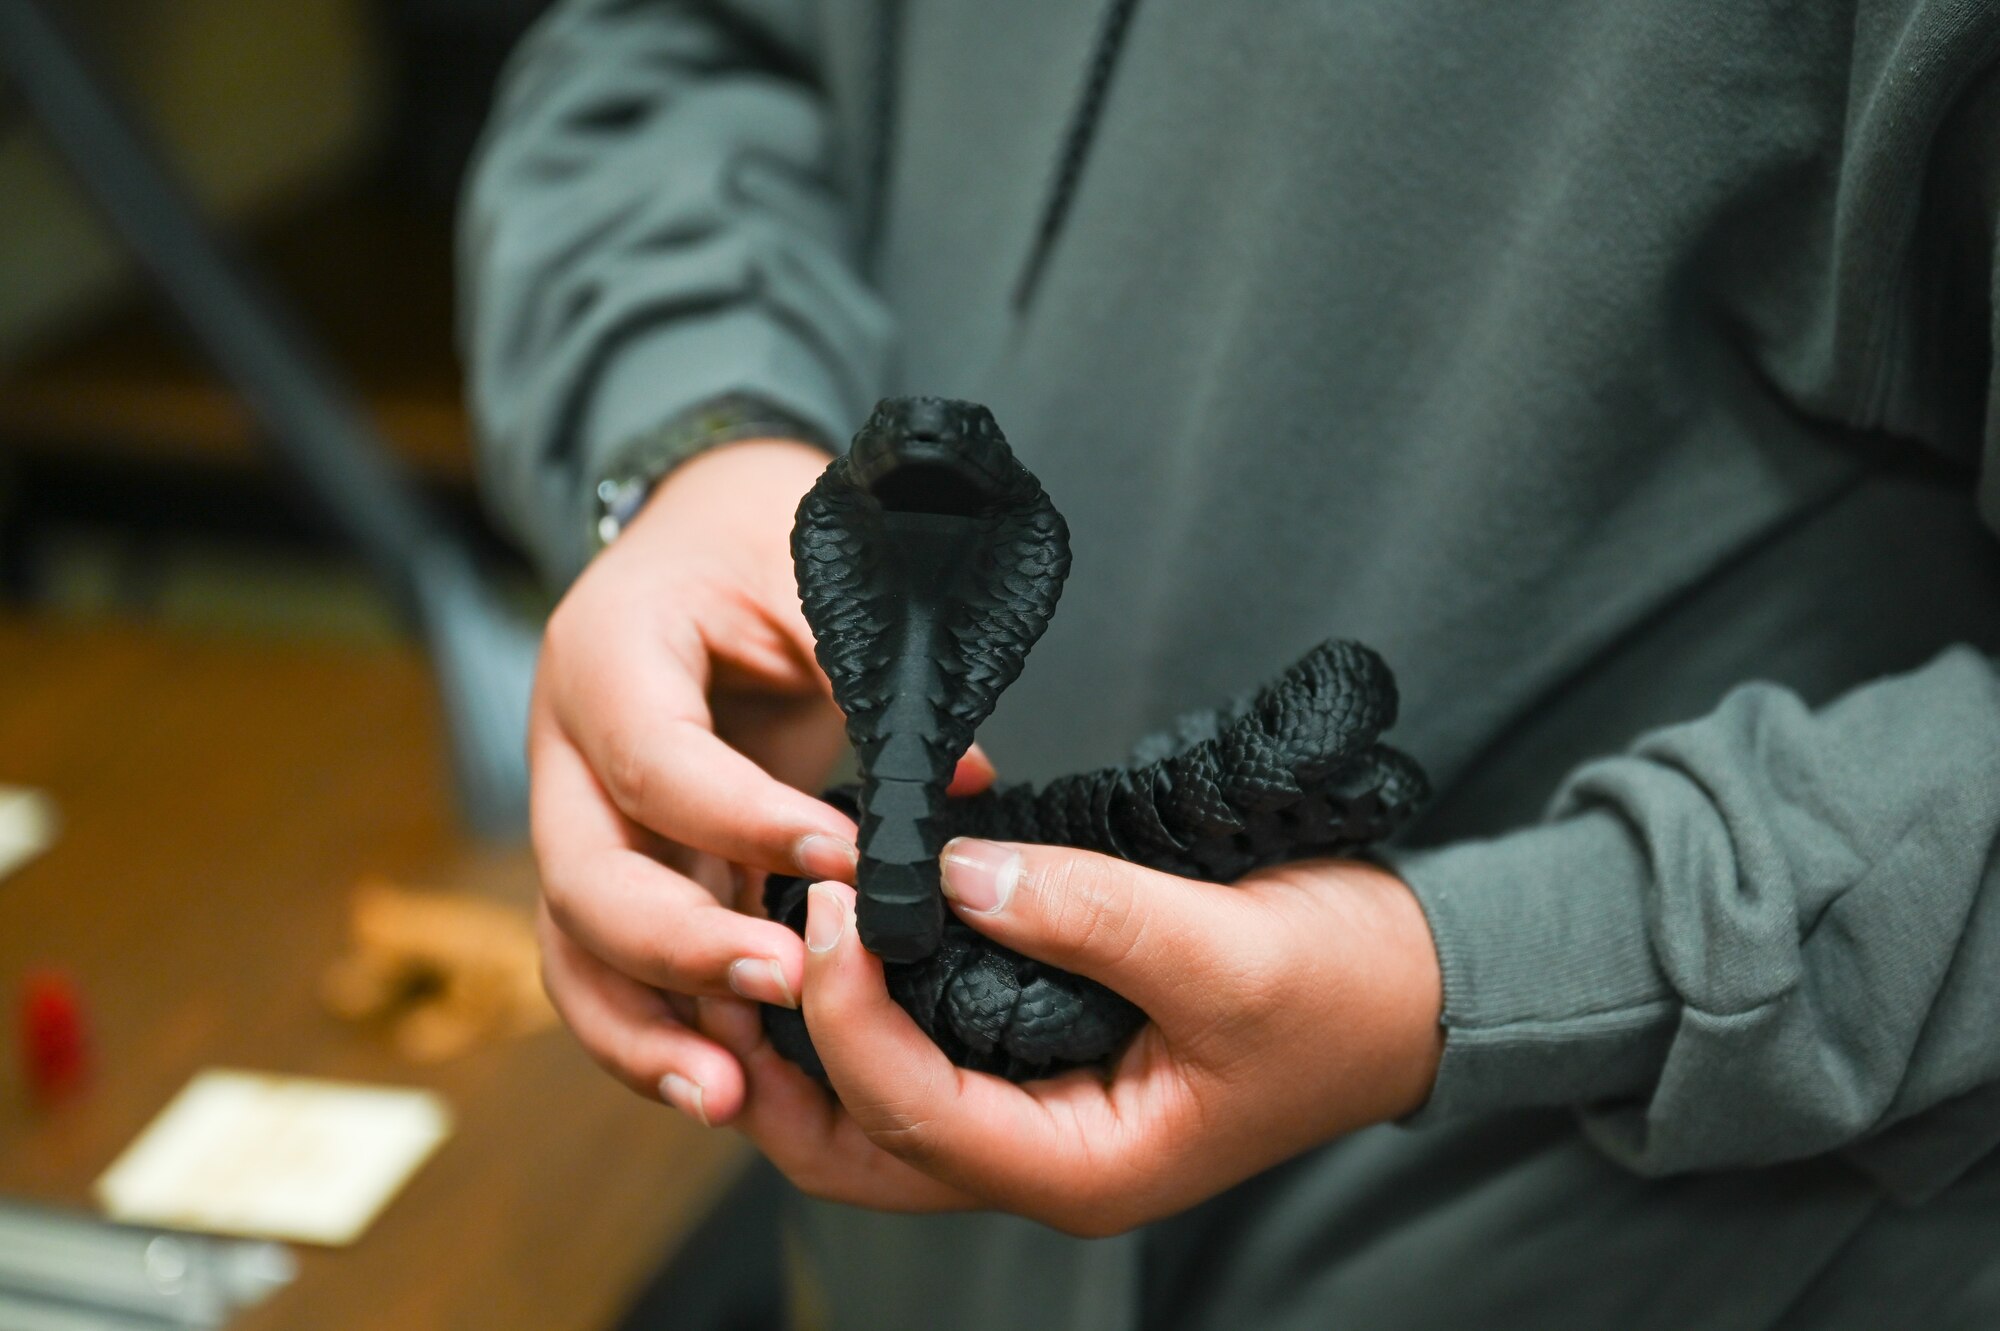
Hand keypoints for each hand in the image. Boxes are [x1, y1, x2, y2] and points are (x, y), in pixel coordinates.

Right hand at [530, 439, 859, 1123]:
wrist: (707, 525)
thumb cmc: (767, 538)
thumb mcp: (818, 575)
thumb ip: (874, 677)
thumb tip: (953, 788)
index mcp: (611, 653)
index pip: (655, 759)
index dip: (743, 818)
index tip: (845, 857)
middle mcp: (567, 747)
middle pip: (584, 877)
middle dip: (681, 949)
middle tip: (786, 987)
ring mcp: (582, 818)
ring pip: (577, 947)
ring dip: (646, 1028)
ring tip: (729, 1101)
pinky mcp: (623, 867)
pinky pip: (614, 965)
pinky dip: (658, 1028)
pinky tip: (725, 1088)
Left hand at [700, 842, 1444, 1234]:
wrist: (1418, 988)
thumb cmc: (1345, 990)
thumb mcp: (1229, 951)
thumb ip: (1088, 916)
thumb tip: (952, 872)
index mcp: (1082, 1168)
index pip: (913, 1114)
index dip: (848, 1011)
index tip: (831, 900)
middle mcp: (1041, 1158)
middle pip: (856, 1149)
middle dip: (779, 1063)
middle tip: (733, 953)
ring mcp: (1034, 1113)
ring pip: (873, 1110)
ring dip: (806, 1035)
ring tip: (763, 936)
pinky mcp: (1038, 1058)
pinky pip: (919, 1052)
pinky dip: (866, 1003)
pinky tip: (844, 928)